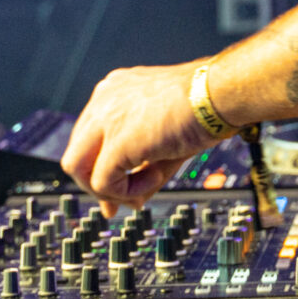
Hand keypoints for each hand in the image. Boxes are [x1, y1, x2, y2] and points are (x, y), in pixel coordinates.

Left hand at [61, 62, 209, 207]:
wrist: (222, 92)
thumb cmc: (205, 106)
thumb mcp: (165, 138)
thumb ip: (143, 167)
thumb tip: (132, 201)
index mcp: (114, 92)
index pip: (89, 139)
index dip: (100, 168)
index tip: (117, 192)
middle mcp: (104, 100)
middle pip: (75, 155)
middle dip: (94, 185)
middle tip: (116, 206)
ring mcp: (106, 118)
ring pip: (78, 170)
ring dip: (109, 191)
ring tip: (143, 190)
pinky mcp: (116, 141)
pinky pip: (103, 183)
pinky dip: (127, 192)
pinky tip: (155, 179)